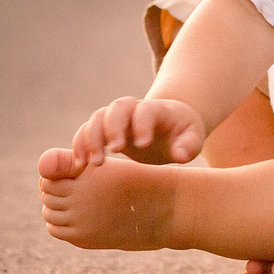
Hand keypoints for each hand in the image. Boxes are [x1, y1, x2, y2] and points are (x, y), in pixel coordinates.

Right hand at [48, 94, 206, 177]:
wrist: (168, 126)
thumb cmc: (183, 133)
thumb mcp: (193, 138)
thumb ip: (189, 145)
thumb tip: (179, 155)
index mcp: (157, 109)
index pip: (146, 110)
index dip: (142, 125)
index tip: (143, 145)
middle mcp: (133, 109)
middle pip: (116, 108)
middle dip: (112, 128)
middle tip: (114, 152)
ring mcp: (116, 117)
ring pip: (97, 118)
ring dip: (91, 138)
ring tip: (94, 163)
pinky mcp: (104, 129)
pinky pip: (86, 131)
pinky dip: (80, 145)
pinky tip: (80, 164)